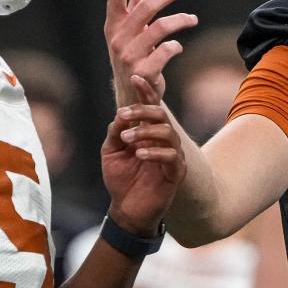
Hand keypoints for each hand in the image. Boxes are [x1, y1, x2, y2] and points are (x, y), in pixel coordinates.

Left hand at [101, 76, 185, 235]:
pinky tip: (139, 154)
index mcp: (148, 131)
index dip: (145, 90)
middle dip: (141, 111)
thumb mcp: (111, 151)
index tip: (135, 77)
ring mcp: (172, 155)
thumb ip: (116, 132)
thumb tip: (121, 115)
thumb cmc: (121, 179)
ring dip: (145, 132)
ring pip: (167, 132)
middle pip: (160, 115)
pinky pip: (171, 156)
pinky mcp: (176, 172)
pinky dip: (154, 152)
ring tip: (127, 140)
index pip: (150, 106)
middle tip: (122, 115)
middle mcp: (163, 140)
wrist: (127, 210)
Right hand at [104, 0, 197, 106]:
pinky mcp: (144, 71)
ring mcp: (129, 56)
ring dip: (181, 19)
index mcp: (114, 28)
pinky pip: (166, 50)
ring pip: (160, 27)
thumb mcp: (134, 30)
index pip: (115, 0)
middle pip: (146, 8)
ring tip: (193, 18)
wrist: (133, 96)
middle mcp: (119, 40)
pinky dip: (175, 46)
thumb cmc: (134, 58)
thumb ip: (138, 3)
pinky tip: (178, 47)